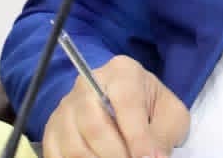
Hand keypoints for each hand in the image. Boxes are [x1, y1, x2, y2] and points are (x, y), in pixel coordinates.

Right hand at [42, 54, 189, 157]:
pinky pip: (57, 155)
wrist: (128, 106)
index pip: (127, 104)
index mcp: (122, 72)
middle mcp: (87, 84)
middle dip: (117, 155)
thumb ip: (163, 135)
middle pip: (95, 126)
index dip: (138, 137)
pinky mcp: (52, 130)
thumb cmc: (152, 108)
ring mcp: (65, 107)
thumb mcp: (170, 115)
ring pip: (74, 145)